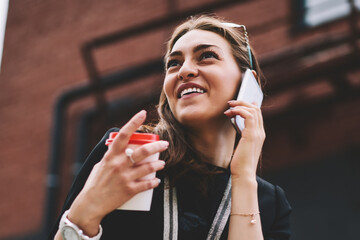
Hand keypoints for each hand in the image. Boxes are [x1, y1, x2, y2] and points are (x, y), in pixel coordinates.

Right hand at [67, 110, 168, 234]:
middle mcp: (118, 164)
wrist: (90, 204)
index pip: (123, 134)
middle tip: (164, 144)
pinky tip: (157, 181)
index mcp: (111, 156)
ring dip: (158, 164)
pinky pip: (146, 184)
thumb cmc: (94, 183)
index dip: (134, 122)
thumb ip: (112, 156)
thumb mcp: (100, 165)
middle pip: (142, 151)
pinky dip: (153, 182)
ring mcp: (124, 177)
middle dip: (156, 146)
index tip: (143, 113)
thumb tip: (122, 149)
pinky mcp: (129, 190)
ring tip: (162, 163)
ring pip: (148, 168)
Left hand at [224, 101, 264, 179]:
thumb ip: (242, 134)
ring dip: (240, 105)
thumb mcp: (242, 145)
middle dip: (243, 102)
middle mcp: (260, 133)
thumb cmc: (240, 163)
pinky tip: (231, 113)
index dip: (249, 105)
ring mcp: (257, 133)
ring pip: (253, 110)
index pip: (258, 114)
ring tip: (229, 107)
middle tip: (230, 103)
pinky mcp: (251, 135)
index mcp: (259, 135)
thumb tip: (237, 123)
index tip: (239, 103)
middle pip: (256, 109)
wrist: (244, 174)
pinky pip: (248, 115)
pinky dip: (239, 110)